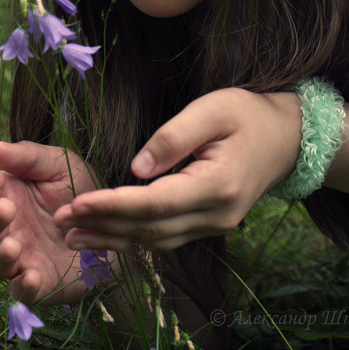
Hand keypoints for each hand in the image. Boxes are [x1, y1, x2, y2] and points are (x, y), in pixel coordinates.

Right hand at [0, 141, 99, 303]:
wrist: (116, 225)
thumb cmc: (80, 189)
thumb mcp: (60, 165)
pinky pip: (19, 291)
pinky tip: (31, 277)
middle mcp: (5, 227)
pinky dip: (21, 287)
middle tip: (8, 209)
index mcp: (6, 194)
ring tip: (14, 246)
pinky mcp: (37, 283)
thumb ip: (29, 157)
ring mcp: (18, 257)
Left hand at [54, 88, 301, 251]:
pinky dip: (134, 237)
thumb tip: (135, 169)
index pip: (156, 202)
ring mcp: (216, 224)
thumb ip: (173, 137)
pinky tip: (108, 234)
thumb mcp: (212, 109)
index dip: (113, 205)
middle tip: (61, 220)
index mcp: (218, 185)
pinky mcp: (210, 224)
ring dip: (114, 238)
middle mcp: (217, 214)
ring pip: (156, 240)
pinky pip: (166, 237)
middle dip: (104, 225)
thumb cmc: (248, 113)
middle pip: (151, 227)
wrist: (288, 137)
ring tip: (73, 234)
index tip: (76, 202)